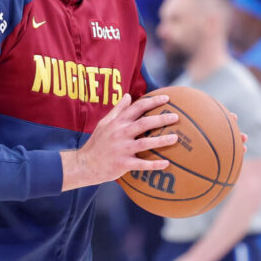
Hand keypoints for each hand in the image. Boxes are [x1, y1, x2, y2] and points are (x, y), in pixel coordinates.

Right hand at [61, 93, 176, 190]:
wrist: (85, 164)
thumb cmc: (97, 143)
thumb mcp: (104, 123)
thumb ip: (118, 110)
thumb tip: (128, 95)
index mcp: (118, 122)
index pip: (137, 107)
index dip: (152, 101)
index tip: (167, 98)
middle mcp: (120, 133)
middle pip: (144, 123)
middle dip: (161, 119)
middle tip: (175, 117)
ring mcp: (122, 149)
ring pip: (145, 143)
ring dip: (161, 141)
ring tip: (175, 138)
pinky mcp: (123, 164)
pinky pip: (141, 164)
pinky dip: (154, 165)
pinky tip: (166, 163)